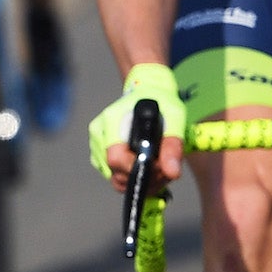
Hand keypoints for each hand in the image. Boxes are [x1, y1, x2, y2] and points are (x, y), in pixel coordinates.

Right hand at [87, 63, 184, 188]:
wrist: (149, 90)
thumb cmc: (162, 102)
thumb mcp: (174, 119)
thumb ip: (173, 145)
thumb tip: (173, 173)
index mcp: (112, 121)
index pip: (116, 158)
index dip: (138, 170)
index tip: (160, 169)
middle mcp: (99, 134)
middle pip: (116, 173)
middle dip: (145, 179)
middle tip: (168, 172)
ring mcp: (97, 146)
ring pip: (116, 178)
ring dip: (142, 181)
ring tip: (163, 170)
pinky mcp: (100, 155)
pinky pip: (116, 175)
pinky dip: (135, 178)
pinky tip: (153, 169)